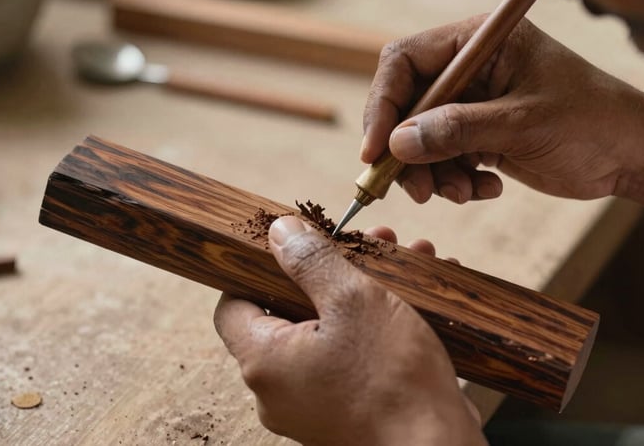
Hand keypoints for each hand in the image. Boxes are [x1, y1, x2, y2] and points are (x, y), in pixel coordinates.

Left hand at [214, 216, 485, 445]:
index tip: (290, 249)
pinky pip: (345, 357)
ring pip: (324, 331)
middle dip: (328, 272)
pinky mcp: (342, 412)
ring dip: (358, 293)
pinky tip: (411, 301)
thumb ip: (312, 261)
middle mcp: (277, 390)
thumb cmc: (394, 381)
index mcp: (264, 361)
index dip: (255, 270)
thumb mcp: (353, 300)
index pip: (232, 305)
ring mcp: (309, 405)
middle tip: (364, 246)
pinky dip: (369, 326)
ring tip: (399, 263)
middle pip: (286, 312)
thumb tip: (280, 232)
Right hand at [362, 16, 643, 202]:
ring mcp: (473, 102)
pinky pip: (444, 158)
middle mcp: (470, 67)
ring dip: (433, 173)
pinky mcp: (479, 133)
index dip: (384, 104)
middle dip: (408, 151)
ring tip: (464, 194)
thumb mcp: (523, 124)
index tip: (376, 150)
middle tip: (419, 190)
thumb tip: (396, 144)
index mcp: (479, 41)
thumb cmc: (592, 122)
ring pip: (420, 138)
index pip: (405, 60)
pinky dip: (456, 180)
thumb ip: (458, 130)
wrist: (633, 155)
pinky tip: (488, 189)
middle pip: (407, 104)